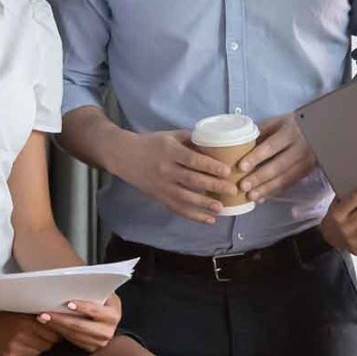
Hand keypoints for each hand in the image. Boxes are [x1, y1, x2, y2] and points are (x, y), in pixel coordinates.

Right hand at [0, 310, 60, 355]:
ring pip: (38, 353)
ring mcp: (15, 349)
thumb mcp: (18, 313)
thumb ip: (35, 318)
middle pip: (48, 345)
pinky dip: (25, 355)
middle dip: (47, 342)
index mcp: (26, 321)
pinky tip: (17, 347)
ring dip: (36, 349)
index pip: (53, 333)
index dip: (55, 333)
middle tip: (41, 337)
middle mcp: (22, 335)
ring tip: (27, 341)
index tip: (55, 332)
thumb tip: (56, 322)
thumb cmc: (0, 318)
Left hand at [37, 293, 121, 352]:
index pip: (96, 310)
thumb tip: (72, 279)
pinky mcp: (91, 348)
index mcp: (113, 314)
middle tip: (44, 313)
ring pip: (74, 335)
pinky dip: (60, 332)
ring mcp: (100, 342)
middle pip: (80, 326)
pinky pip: (73, 341)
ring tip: (42, 317)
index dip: (82, 307)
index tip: (68, 303)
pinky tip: (49, 324)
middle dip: (61, 319)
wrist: (109, 317)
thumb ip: (92, 288)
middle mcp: (108, 330)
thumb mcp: (102, 292)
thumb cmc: (103, 299)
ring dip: (56, 326)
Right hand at [119, 129, 236, 224]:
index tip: (227, 170)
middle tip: (232, 189)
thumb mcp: (170, 135)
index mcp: (170, 151)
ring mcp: (162, 186)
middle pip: (192, 180)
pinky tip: (209, 220)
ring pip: (186, 197)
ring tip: (222, 208)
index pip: (193, 160)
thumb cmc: (151, 143)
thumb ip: (191, 139)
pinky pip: (178, 208)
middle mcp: (166, 169)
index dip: (210, 166)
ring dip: (205, 204)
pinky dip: (194, 216)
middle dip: (214, 186)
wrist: (124, 156)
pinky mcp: (160, 197)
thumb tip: (215, 142)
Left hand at [236, 114, 316, 200]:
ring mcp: (306, 162)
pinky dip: (274, 192)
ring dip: (266, 189)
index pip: (271, 146)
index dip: (256, 157)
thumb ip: (261, 133)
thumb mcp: (277, 122)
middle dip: (259, 178)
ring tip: (250, 196)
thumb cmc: (291, 125)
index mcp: (290, 133)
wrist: (319, 129)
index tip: (241, 166)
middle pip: (278, 166)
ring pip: (285, 178)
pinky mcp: (307, 172)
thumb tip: (239, 146)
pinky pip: (289, 184)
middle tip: (243, 186)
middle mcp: (301, 148)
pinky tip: (262, 197)